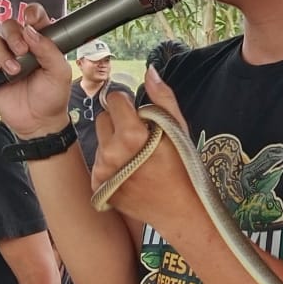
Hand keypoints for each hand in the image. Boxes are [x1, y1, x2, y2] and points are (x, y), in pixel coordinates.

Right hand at [0, 11, 72, 138]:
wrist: (39, 121)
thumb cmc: (52, 96)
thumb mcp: (59, 72)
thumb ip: (48, 49)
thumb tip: (30, 30)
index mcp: (39, 41)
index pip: (33, 17)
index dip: (31, 12)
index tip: (31, 19)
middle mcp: (19, 45)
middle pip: (7, 25)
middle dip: (13, 36)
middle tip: (22, 53)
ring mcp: (2, 56)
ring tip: (12, 69)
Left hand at [89, 73, 193, 229]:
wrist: (180, 212)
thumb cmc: (184, 169)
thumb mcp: (179, 130)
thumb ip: (163, 98)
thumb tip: (150, 71)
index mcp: (131, 136)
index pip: (114, 101)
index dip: (130, 106)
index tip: (143, 118)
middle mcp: (110, 155)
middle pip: (102, 119)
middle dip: (119, 124)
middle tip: (141, 140)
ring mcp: (102, 174)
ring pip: (99, 141)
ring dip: (113, 144)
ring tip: (137, 159)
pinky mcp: (98, 188)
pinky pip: (98, 163)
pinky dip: (110, 165)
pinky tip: (130, 173)